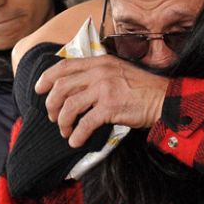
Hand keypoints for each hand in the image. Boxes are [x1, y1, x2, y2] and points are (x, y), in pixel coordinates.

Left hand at [35, 55, 169, 147]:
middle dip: (51, 105)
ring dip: (62, 122)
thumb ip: (98, 74)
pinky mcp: (110, 107)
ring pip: (69, 106)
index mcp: (100, 61)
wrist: (164, 99)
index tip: (38, 89)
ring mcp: (104, 89)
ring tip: (65, 131)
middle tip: (52, 117)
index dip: (46, 78)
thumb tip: (75, 87)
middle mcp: (99, 72)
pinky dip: (77, 135)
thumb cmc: (143, 89)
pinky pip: (84, 124)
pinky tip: (76, 141)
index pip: (64, 66)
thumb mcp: (118, 72)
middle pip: (61, 87)